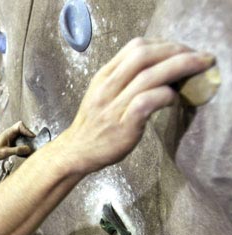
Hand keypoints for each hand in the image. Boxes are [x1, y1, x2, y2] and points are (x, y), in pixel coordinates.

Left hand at [0, 121, 34, 159]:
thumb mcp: (5, 152)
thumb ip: (17, 150)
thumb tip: (28, 149)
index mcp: (9, 132)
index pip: (20, 125)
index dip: (27, 130)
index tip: (32, 137)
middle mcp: (11, 133)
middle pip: (23, 129)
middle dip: (29, 135)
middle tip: (33, 142)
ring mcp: (12, 136)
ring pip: (22, 134)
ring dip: (27, 139)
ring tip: (31, 146)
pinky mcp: (12, 141)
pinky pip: (20, 139)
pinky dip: (24, 143)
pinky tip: (25, 151)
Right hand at [57, 38, 214, 173]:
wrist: (76, 152)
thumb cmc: (95, 124)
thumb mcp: (103, 93)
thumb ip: (125, 79)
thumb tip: (159, 67)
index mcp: (104, 76)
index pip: (135, 47)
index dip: (163, 44)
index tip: (180, 51)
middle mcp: (107, 87)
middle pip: (143, 55)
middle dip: (175, 51)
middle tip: (197, 57)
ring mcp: (113, 107)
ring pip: (147, 76)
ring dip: (179, 69)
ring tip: (198, 70)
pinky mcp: (122, 126)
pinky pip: (146, 102)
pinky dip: (164, 95)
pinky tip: (174, 98)